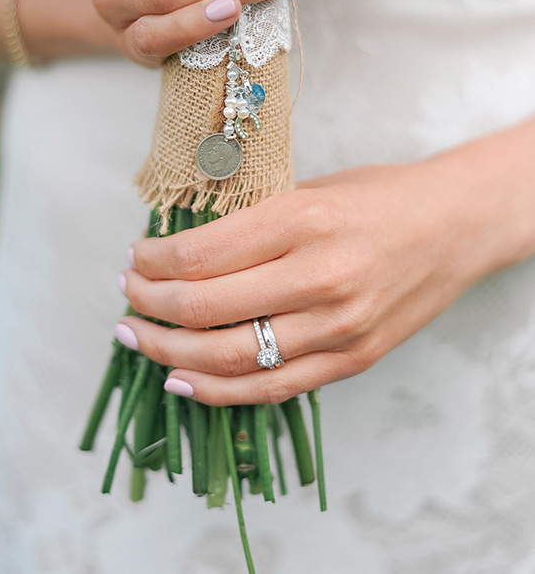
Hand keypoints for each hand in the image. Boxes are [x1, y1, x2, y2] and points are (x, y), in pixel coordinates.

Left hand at [114, 146, 520, 405]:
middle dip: (148, 305)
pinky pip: (272, 388)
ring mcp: (337, 326)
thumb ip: (249, 224)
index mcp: (302, 219)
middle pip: (205, 308)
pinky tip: (182, 379)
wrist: (453, 227)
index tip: (134, 258)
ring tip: (136, 338)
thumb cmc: (378, 196)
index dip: (152, 261)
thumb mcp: (309, 188)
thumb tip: (176, 253)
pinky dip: (219, 390)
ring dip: (169, 352)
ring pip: (230, 357)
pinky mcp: (352, 360)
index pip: (200, 254)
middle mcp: (318, 276)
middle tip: (125, 297)